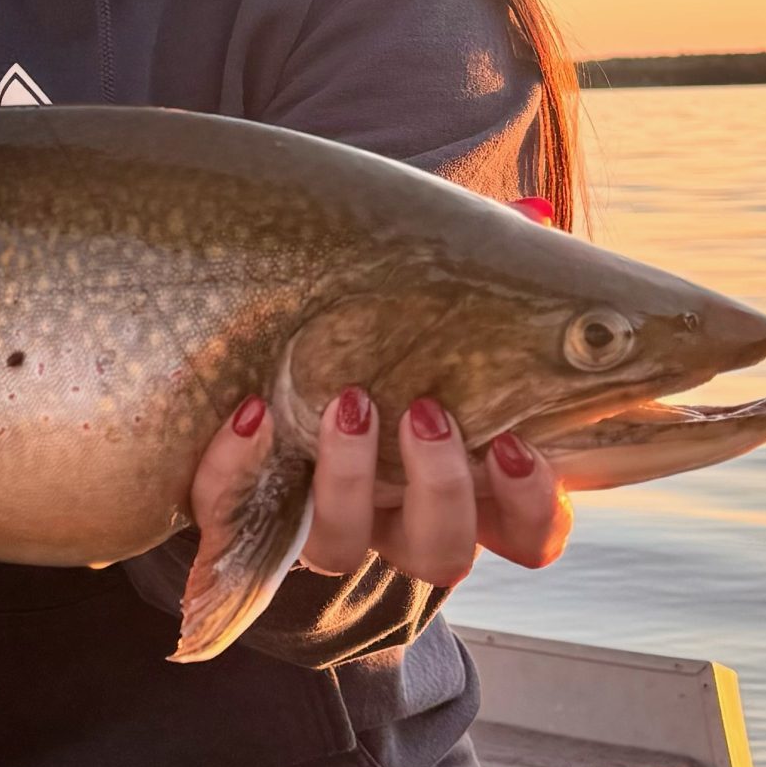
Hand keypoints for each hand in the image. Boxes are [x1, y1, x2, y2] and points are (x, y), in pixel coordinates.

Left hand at [193, 188, 574, 590]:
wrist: (270, 384)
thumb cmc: (386, 347)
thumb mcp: (436, 314)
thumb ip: (488, 274)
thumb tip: (531, 214)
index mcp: (468, 492)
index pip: (529, 536)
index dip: (532, 505)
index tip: (516, 444)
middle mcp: (401, 525)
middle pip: (442, 552)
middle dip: (440, 487)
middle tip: (425, 411)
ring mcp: (326, 528)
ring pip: (341, 549)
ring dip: (348, 481)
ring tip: (348, 400)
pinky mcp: (245, 519)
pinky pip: (234, 515)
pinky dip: (238, 468)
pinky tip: (250, 411)